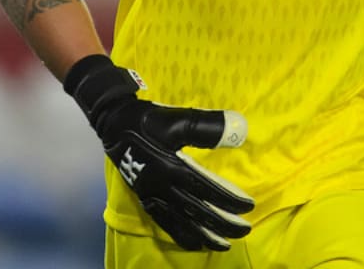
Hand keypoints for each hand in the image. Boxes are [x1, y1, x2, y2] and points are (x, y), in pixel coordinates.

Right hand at [64, 54, 254, 250]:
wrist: (114, 121)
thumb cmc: (148, 119)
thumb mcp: (178, 119)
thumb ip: (208, 127)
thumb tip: (240, 130)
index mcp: (172, 168)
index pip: (208, 191)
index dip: (230, 201)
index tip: (249, 208)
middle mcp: (162, 187)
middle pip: (197, 212)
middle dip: (223, 224)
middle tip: (244, 230)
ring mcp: (152, 195)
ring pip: (181, 223)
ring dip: (204, 235)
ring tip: (223, 244)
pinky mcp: (144, 197)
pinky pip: (164, 223)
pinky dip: (181, 235)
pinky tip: (193, 241)